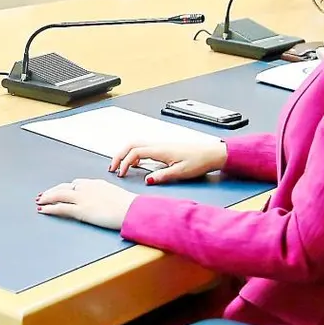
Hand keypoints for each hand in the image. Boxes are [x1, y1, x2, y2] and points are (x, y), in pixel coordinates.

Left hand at [36, 178, 137, 229]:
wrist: (130, 209)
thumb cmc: (128, 205)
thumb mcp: (116, 195)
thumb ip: (107, 196)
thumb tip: (107, 202)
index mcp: (95, 183)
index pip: (76, 183)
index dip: (65, 187)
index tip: (60, 190)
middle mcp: (86, 188)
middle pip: (63, 187)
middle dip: (52, 191)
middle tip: (43, 195)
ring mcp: (82, 198)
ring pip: (58, 195)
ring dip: (47, 198)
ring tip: (39, 201)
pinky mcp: (80, 210)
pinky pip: (60, 208)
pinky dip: (49, 208)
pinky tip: (42, 210)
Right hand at [108, 137, 225, 184]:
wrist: (211, 153)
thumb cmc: (199, 161)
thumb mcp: (181, 172)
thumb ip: (162, 176)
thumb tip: (147, 180)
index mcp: (160, 150)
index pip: (135, 152)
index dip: (125, 163)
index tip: (121, 174)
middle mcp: (158, 145)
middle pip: (132, 145)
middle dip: (119, 155)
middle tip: (112, 168)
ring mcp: (161, 146)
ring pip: (137, 145)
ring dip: (126, 154)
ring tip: (120, 166)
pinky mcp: (164, 149)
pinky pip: (144, 148)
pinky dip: (135, 154)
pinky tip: (136, 164)